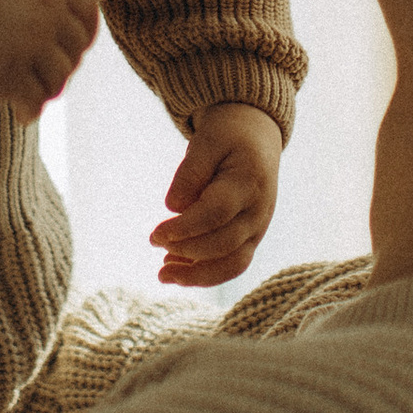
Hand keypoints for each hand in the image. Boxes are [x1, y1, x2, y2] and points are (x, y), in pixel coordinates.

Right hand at [0, 0, 100, 120]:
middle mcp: (43, 17)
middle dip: (64, 62)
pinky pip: (35, 101)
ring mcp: (26, 47)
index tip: (72, 42)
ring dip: (49, 89)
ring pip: (60, 78)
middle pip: (75, 48)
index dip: (85, 28)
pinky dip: (30, 111)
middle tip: (46, 72)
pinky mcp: (6, 75)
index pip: (88, 9)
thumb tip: (77, 14)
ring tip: (33, 92)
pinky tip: (22, 115)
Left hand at [149, 102, 281, 287]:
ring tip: (162, 275)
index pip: (217, 213)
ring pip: (234, 265)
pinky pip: (232, 266)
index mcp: (249, 182)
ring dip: (197, 275)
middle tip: (154, 241)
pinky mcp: (250, 239)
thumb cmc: (227, 137)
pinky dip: (205, 274)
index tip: (155, 233)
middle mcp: (259, 211)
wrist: (256, 137)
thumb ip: (190, 173)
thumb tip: (172, 208)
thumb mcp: (206, 141)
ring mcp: (258, 228)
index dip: (185, 227)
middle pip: (225, 243)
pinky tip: (175, 271)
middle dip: (186, 250)